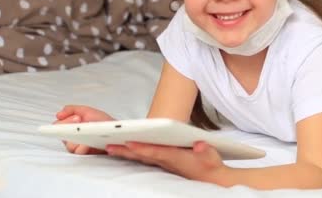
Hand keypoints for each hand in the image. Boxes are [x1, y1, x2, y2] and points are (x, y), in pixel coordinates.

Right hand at [53, 105, 114, 154]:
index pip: (58, 126)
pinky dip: (83, 146)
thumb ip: (72, 109)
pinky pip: (79, 152)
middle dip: (70, 126)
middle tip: (80, 120)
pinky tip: (88, 142)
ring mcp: (79, 146)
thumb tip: (59, 114)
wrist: (117, 131)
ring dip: (77, 136)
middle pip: (61, 135)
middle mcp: (73, 137)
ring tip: (86, 130)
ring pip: (69, 145)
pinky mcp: (85, 154)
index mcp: (71, 127)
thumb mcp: (87, 111)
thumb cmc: (104, 122)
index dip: (63, 122)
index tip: (75, 118)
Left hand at [106, 141, 229, 183]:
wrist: (212, 179)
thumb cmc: (210, 165)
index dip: (142, 148)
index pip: (156, 152)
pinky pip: (144, 158)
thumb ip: (206, 150)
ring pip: (141, 157)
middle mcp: (166, 161)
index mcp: (176, 157)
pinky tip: (122, 149)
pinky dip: (132, 154)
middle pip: (143, 155)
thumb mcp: (212, 156)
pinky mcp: (163, 162)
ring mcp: (164, 163)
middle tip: (109, 145)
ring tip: (109, 147)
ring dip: (125, 153)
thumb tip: (200, 144)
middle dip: (126, 151)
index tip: (129, 142)